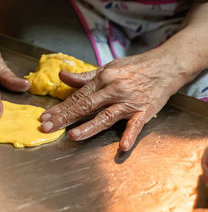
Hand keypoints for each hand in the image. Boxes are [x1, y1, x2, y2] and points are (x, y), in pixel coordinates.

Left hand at [39, 50, 192, 150]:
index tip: (45, 117)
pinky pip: (136, 124)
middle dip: (65, 118)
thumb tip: (62, 76)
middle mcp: (114, 90)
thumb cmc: (135, 67)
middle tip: (47, 128)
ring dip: (89, 126)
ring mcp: (129, 102)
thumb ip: (84, 77)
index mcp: (103, 79)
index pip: (77, 96)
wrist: (166, 65)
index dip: (60, 108)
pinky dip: (130, 135)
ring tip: (73, 136)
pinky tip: (122, 146)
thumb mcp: (108, 68)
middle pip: (86, 106)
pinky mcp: (145, 111)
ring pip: (106, 116)